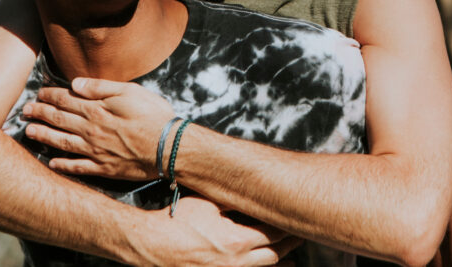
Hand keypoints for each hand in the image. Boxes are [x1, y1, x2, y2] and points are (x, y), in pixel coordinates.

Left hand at [22, 77, 173, 179]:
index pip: (66, 100)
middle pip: (59, 120)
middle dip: (40, 114)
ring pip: (61, 143)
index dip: (50, 96)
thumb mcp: (130, 91)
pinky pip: (76, 167)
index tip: (38, 93)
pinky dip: (62, 165)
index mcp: (96, 110)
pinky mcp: (103, 168)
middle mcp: (90, 131)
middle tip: (25, 111)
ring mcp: (94, 151)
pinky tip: (51, 163)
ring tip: (29, 132)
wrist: (168, 147)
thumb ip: (101, 87)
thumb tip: (75, 84)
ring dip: (43, 136)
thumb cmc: (153, 115)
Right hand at [134, 195, 301, 266]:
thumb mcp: (209, 203)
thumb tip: (257, 192)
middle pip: (275, 255)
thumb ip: (236, 200)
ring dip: (280, 264)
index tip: (296, 218)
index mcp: (237, 240)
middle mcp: (236, 263)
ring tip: (292, 260)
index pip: (274, 232)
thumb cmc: (177, 220)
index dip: (288, 225)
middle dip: (290, 245)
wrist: (151, 243)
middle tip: (300, 236)